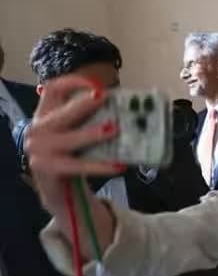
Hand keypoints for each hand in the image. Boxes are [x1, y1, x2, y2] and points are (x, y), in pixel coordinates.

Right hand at [25, 75, 122, 213]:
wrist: (58, 192)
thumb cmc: (72, 157)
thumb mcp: (75, 134)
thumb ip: (88, 120)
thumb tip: (123, 107)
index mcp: (44, 115)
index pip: (51, 89)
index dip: (72, 82)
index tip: (97, 85)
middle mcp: (37, 130)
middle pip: (60, 113)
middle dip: (82, 104)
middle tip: (103, 97)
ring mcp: (39, 150)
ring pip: (70, 139)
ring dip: (92, 134)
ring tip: (114, 130)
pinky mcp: (47, 169)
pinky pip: (78, 166)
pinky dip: (100, 166)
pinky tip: (119, 165)